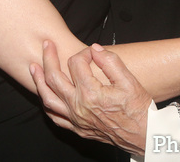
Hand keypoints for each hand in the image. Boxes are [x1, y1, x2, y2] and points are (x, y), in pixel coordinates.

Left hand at [30, 41, 151, 155]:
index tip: (93, 52)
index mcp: (90, 93)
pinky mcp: (78, 129)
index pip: (76, 63)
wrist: (144, 135)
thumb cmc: (138, 109)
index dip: (84, 53)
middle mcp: (78, 107)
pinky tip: (46, 95)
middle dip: (49, 58)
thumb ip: (110, 61)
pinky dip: (47, 103)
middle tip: (46, 44)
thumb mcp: (129, 80)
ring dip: (39, 81)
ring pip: (48, 98)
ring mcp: (76, 119)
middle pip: (54, 77)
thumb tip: (95, 48)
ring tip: (34, 67)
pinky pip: (55, 116)